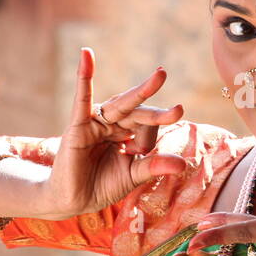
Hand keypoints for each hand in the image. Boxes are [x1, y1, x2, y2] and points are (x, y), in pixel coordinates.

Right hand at [36, 47, 188, 218]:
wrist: (73, 200)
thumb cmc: (103, 185)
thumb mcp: (133, 175)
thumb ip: (154, 166)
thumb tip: (183, 164)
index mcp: (128, 133)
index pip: (148, 127)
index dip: (148, 142)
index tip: (140, 155)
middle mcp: (113, 123)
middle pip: (139, 112)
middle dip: (158, 113)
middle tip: (179, 110)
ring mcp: (96, 122)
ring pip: (121, 105)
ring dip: (141, 92)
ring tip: (161, 76)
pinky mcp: (78, 125)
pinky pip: (82, 98)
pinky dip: (84, 76)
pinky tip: (86, 54)